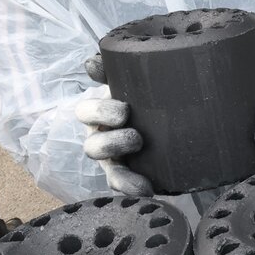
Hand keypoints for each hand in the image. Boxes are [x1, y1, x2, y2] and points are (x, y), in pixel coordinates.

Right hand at [78, 53, 152, 195]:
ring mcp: (114, 161)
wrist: (168, 118)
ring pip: (109, 172)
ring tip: (143, 178)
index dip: (100, 112)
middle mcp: (101, 138)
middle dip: (113, 143)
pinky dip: (134, 189)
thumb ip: (112, 68)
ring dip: (123, 175)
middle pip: (93, 148)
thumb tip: (91, 64)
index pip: (86, 112)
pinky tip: (148, 190)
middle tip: (137, 137)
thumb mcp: (128, 80)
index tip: (125, 110)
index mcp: (98, 113)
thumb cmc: (140, 94)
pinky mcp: (129, 177)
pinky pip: (125, 188)